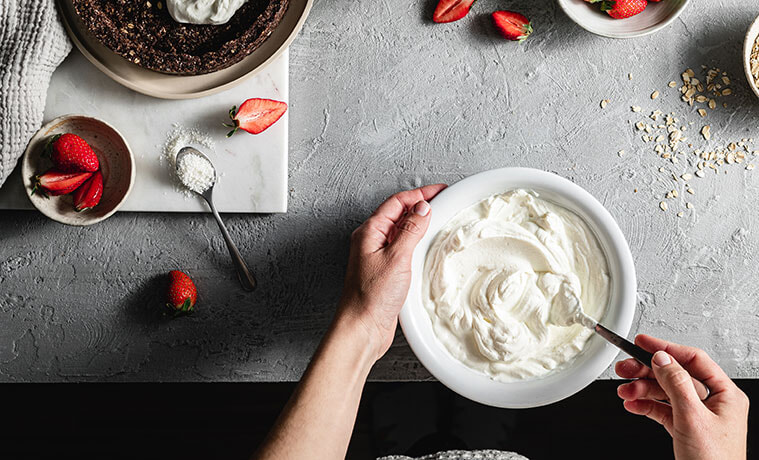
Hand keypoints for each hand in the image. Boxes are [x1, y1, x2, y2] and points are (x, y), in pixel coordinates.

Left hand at [336, 184, 446, 360]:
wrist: (362, 328)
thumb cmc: (371, 297)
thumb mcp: (396, 258)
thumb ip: (410, 231)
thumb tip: (422, 208)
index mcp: (370, 232)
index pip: (397, 202)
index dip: (420, 193)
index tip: (440, 190)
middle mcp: (371, 241)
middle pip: (398, 213)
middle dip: (421, 204)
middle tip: (443, 201)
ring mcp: (378, 256)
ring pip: (401, 230)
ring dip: (419, 223)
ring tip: (439, 219)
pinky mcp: (385, 270)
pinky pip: (403, 247)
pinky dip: (417, 241)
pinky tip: (427, 246)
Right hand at [615, 334, 748, 459]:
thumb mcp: (692, 417)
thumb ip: (676, 383)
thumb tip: (662, 358)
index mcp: (725, 394)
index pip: (693, 360)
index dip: (666, 348)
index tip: (643, 342)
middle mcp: (713, 402)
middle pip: (675, 375)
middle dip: (647, 372)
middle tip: (625, 368)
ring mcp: (698, 415)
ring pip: (665, 392)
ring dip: (642, 390)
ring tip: (625, 391)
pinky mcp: (685, 428)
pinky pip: (662, 410)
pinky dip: (645, 406)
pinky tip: (632, 404)